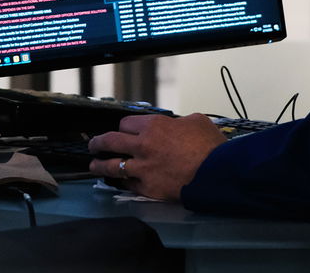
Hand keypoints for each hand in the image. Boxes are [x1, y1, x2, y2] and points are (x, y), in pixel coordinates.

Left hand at [88, 113, 226, 200]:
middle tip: (94, 145)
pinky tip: (118, 182)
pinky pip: (127, 184)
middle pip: (110, 142)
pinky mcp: (147, 188)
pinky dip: (123, 182)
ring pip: (112, 166)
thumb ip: (178, 122)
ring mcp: (142, 169)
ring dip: (100, 165)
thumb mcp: (196, 121)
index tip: (124, 130)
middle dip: (98, 143)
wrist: (215, 172)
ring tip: (95, 165)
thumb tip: (175, 126)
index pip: (125, 123)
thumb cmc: (209, 145)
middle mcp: (142, 146)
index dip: (124, 127)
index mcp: (154, 126)